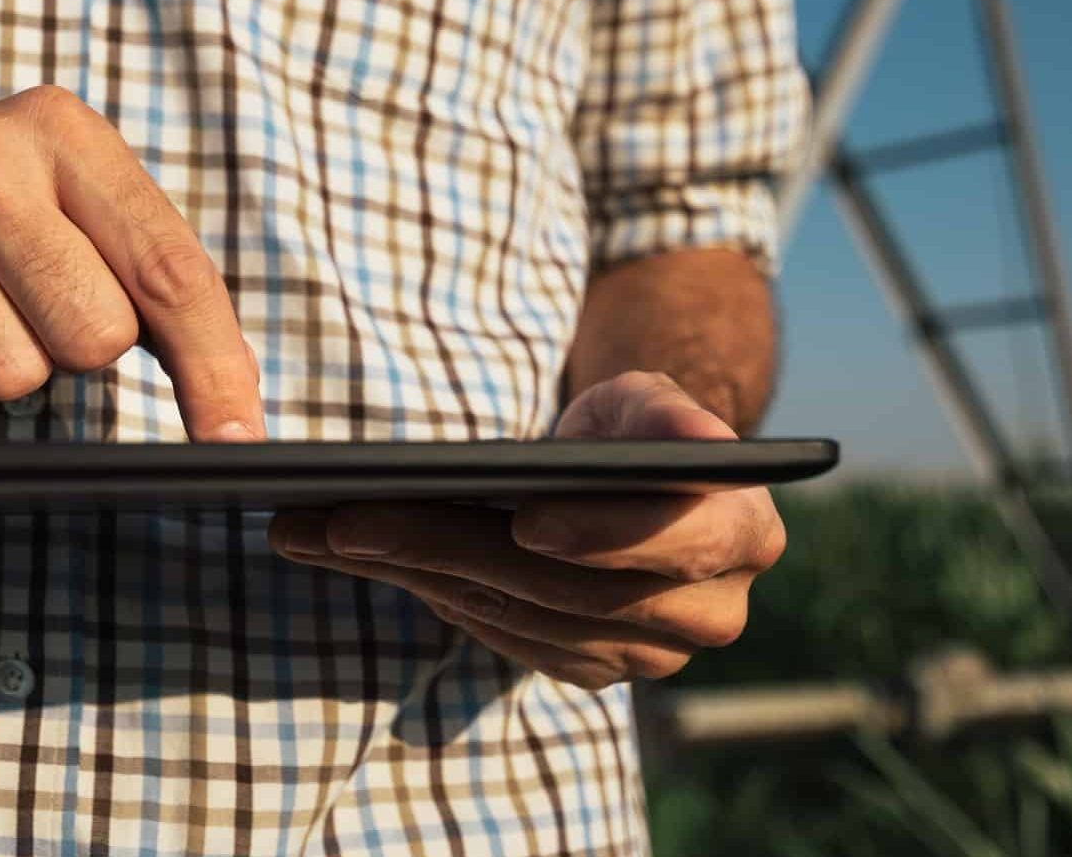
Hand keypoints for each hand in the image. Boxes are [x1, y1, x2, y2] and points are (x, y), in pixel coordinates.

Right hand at [0, 86, 263, 439]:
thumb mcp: (64, 219)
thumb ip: (155, 287)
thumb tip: (236, 396)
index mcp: (61, 128)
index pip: (171, 267)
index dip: (214, 365)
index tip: (240, 436)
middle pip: (95, 333)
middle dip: (70, 353)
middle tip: (20, 309)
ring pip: (8, 373)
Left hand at [268, 370, 784, 688]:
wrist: (624, 484)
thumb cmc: (634, 429)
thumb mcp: (648, 399)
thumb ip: (670, 417)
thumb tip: (702, 446)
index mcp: (744, 536)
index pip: (678, 544)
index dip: (600, 534)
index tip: (524, 519)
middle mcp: (710, 613)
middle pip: (573, 589)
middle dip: (455, 548)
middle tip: (353, 518)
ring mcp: (650, 655)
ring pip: (523, 619)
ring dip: (417, 572)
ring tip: (327, 531)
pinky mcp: (592, 671)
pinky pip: (503, 641)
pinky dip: (430, 595)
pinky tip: (364, 561)